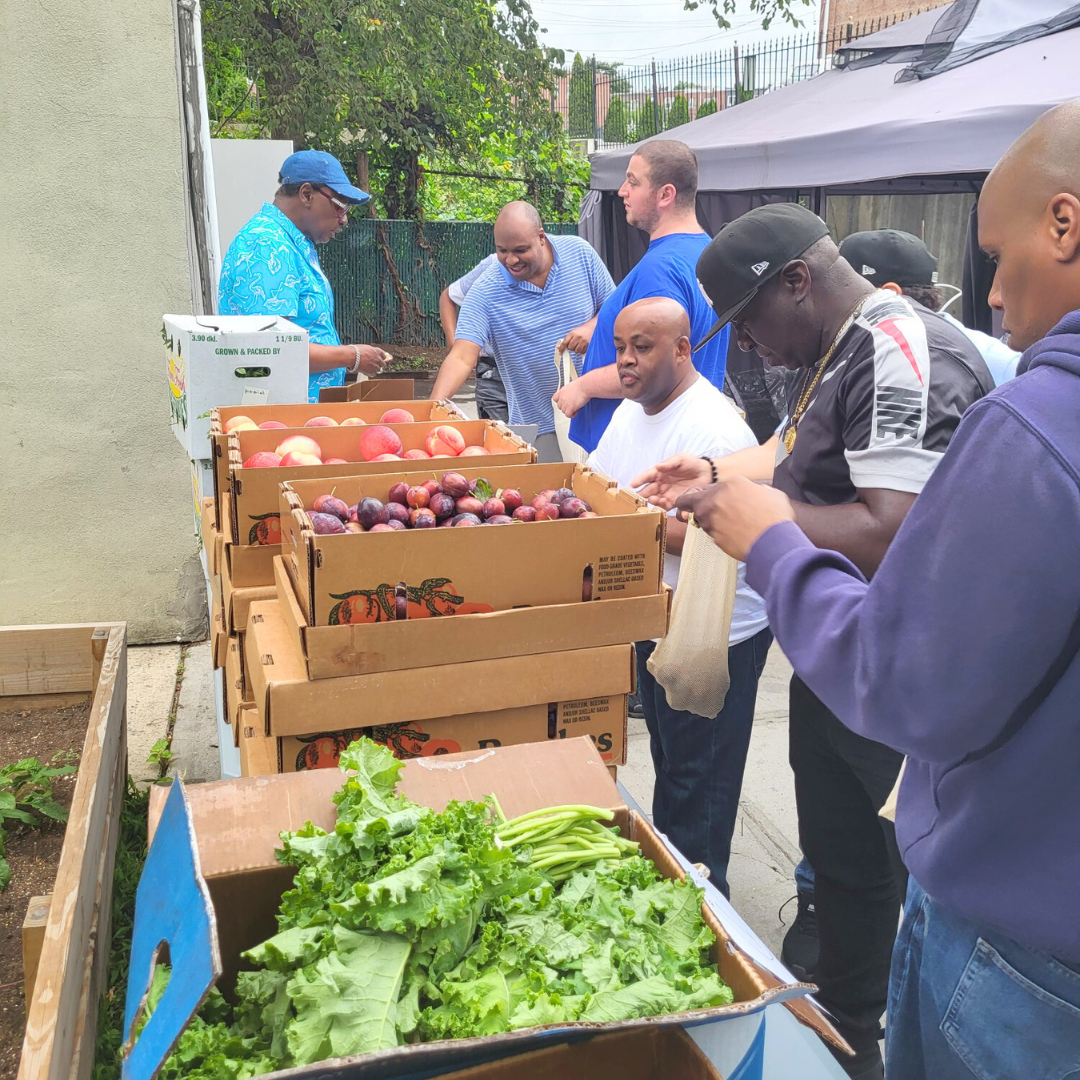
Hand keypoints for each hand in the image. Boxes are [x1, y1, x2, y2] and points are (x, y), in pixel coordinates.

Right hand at [353, 344, 389, 375]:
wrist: (352, 356)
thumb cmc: (356, 350)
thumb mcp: (366, 347)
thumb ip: (372, 351)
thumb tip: (372, 353)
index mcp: (377, 351)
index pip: (384, 355)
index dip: (382, 357)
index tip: (381, 358)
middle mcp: (378, 359)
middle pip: (384, 364)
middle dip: (380, 364)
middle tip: (376, 364)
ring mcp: (375, 366)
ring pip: (379, 369)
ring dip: (375, 369)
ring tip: (369, 367)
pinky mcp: (371, 372)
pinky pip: (374, 374)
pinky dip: (371, 373)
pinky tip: (367, 371)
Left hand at [552, 380, 591, 418]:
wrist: (585, 386)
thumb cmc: (582, 385)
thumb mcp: (572, 386)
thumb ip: (569, 392)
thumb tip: (571, 395)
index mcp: (562, 391)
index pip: (555, 398)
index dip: (559, 401)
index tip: (564, 402)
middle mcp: (562, 397)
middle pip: (559, 406)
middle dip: (565, 407)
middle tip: (572, 406)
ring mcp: (565, 403)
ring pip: (563, 411)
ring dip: (569, 411)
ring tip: (576, 408)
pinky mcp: (570, 408)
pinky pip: (568, 415)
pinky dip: (572, 415)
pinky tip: (576, 411)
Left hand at [558, 323, 593, 354]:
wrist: (592, 327)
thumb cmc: (581, 330)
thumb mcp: (573, 332)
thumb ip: (566, 339)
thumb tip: (559, 347)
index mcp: (573, 333)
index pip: (565, 342)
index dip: (562, 348)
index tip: (560, 352)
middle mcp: (578, 337)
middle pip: (570, 347)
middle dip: (571, 348)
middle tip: (573, 344)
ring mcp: (583, 341)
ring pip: (576, 351)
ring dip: (576, 349)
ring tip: (578, 345)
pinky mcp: (588, 344)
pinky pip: (582, 352)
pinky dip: (581, 351)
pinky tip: (582, 346)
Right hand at [631, 453, 713, 509]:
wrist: (707, 473)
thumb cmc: (692, 463)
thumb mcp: (681, 459)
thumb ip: (670, 463)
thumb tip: (658, 466)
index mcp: (660, 472)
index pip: (648, 476)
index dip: (640, 480)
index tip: (632, 484)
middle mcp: (661, 483)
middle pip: (649, 489)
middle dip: (642, 494)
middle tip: (637, 497)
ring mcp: (667, 493)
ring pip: (656, 498)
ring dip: (652, 500)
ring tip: (653, 499)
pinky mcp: (675, 501)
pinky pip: (666, 505)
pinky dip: (662, 506)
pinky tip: (662, 504)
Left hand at [674, 477, 794, 560]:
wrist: (773, 542)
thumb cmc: (775, 517)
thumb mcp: (771, 493)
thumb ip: (757, 490)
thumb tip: (757, 492)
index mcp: (730, 484)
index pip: (707, 487)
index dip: (708, 494)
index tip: (712, 499)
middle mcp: (714, 500)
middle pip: (692, 501)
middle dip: (695, 505)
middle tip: (707, 511)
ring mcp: (710, 520)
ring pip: (699, 518)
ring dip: (708, 520)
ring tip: (728, 524)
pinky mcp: (712, 537)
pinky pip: (711, 533)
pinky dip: (718, 533)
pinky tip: (734, 535)